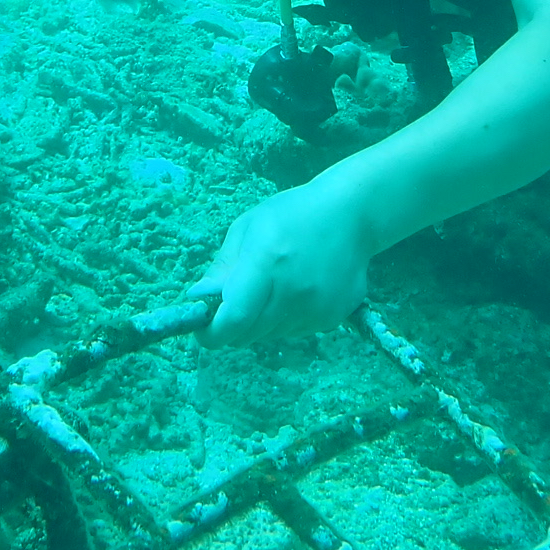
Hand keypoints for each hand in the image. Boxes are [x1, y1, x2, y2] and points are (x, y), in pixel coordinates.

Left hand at [190, 179, 371, 346]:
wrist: (351, 214)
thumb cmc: (292, 214)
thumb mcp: (248, 227)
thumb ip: (223, 267)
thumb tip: (197, 299)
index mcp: (267, 262)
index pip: (234, 319)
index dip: (212, 333)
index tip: (203, 330)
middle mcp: (293, 291)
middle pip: (248, 334)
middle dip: (233, 325)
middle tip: (236, 301)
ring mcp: (317, 307)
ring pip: (269, 335)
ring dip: (260, 321)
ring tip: (273, 286)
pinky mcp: (332, 317)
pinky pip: (294, 331)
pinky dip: (285, 319)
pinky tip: (297, 289)